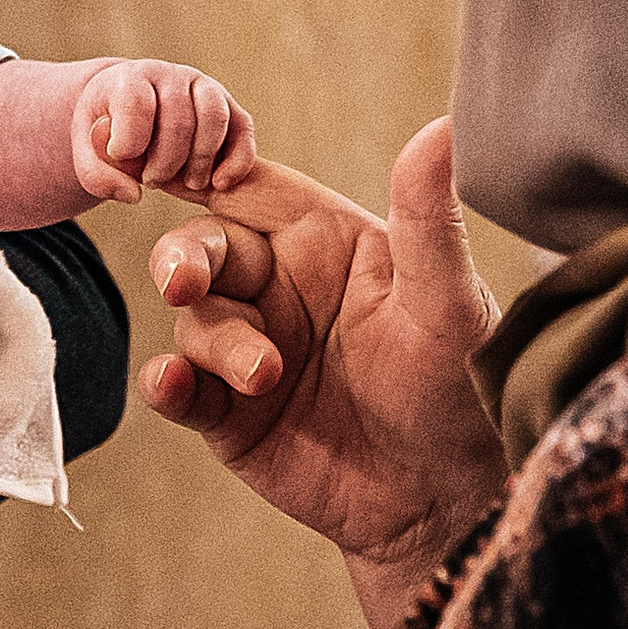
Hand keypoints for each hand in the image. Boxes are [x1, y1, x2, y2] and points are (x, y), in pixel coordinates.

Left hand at [73, 60, 255, 203]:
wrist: (135, 116)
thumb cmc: (110, 135)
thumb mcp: (88, 153)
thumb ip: (97, 177)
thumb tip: (134, 196)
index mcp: (131, 78)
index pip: (136, 103)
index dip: (130, 141)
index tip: (123, 159)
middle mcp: (171, 75)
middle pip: (178, 119)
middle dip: (166, 162)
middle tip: (153, 181)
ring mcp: (204, 87)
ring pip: (214, 118)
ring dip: (201, 160)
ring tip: (187, 185)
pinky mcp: (229, 106)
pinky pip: (243, 129)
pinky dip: (237, 160)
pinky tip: (219, 184)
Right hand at [139, 119, 505, 628]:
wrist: (443, 503)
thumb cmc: (462, 391)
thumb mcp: (447, 303)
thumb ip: (429, 218)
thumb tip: (446, 126)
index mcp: (325, 240)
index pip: (252, 187)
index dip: (208, 172)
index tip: (172, 167)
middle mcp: (279, 286)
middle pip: (203, 246)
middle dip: (185, 258)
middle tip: (185, 283)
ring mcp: (247, 348)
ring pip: (194, 319)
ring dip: (216, 343)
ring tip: (265, 377)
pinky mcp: (226, 413)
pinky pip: (176, 385)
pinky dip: (165, 384)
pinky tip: (174, 387)